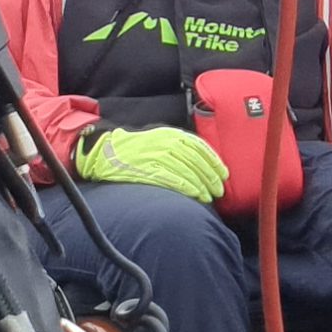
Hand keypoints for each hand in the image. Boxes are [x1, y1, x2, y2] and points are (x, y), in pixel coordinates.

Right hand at [75, 123, 224, 204]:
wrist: (107, 151)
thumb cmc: (136, 147)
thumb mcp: (160, 138)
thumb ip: (179, 145)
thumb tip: (203, 161)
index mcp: (171, 134)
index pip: (200, 148)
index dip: (214, 162)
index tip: (224, 174)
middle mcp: (166, 143)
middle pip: (196, 162)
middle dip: (211, 177)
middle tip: (219, 190)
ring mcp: (157, 156)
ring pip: (187, 172)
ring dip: (201, 186)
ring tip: (208, 197)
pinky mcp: (148, 169)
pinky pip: (173, 179)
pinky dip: (187, 188)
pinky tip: (195, 195)